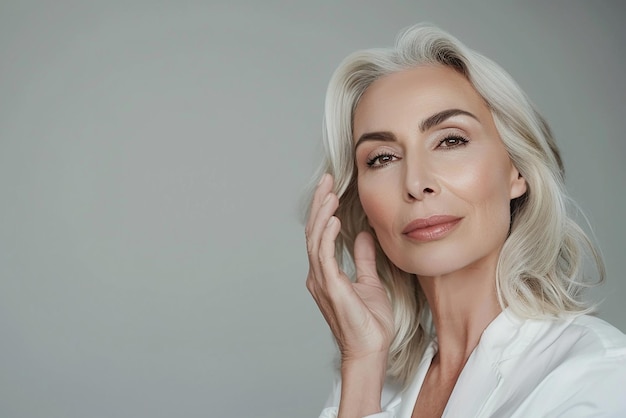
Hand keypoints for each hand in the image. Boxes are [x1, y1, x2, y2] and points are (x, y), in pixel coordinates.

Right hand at [305, 174, 393, 362]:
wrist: (370, 351)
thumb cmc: (370, 323)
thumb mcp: (370, 282)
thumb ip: (363, 259)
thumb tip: (364, 235)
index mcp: (326, 274)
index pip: (321, 235)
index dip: (324, 211)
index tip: (331, 189)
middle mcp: (318, 275)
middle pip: (314, 232)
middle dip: (319, 204)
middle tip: (327, 180)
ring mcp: (321, 281)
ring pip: (315, 240)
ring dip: (322, 214)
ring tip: (330, 193)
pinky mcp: (330, 287)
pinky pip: (324, 256)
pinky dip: (327, 235)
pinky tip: (334, 219)